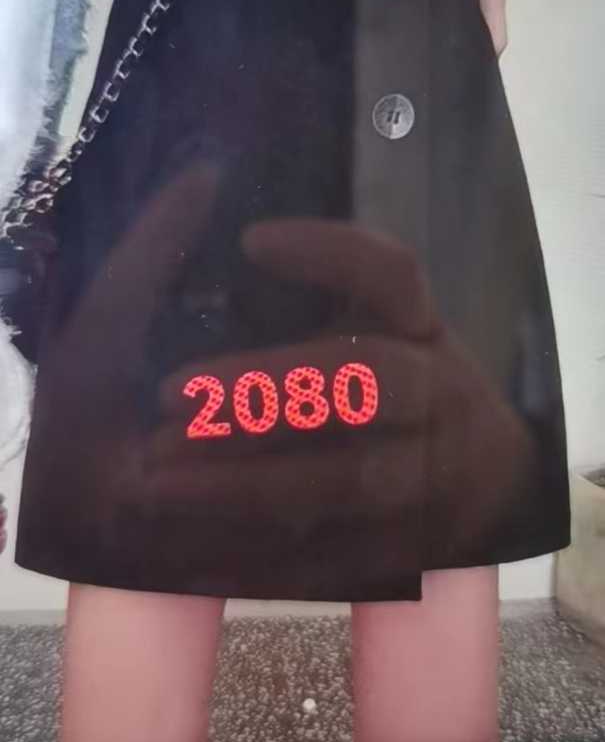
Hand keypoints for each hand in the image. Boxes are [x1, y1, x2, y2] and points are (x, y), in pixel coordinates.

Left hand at [152, 218, 536, 590]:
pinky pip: (338, 558)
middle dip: (261, 387)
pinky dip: (261, 557)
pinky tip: (188, 553)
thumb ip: (302, 276)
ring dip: (245, 478)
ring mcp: (435, 475)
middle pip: (362, 378)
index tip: (252, 241)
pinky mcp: (417, 547)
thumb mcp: (373, 323)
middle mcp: (438, 392)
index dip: (332, 255)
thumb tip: (200, 184)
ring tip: (157, 478)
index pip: (392, 275)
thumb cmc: (401, 387)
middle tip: (170, 395)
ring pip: (345, 478)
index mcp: (421, 328)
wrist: (491, 482)